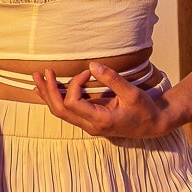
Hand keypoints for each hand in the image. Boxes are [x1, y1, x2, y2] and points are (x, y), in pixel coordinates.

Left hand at [34, 62, 173, 138]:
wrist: (153, 125)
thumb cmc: (144, 109)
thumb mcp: (132, 93)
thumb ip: (112, 79)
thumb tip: (92, 65)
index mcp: (100, 120)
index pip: (72, 103)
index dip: (73, 84)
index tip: (86, 73)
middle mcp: (90, 126)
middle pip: (59, 110)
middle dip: (49, 90)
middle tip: (43, 72)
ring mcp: (88, 125)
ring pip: (60, 112)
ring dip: (48, 95)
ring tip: (37, 79)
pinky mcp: (89, 121)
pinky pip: (67, 112)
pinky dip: (56, 100)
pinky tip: (47, 91)